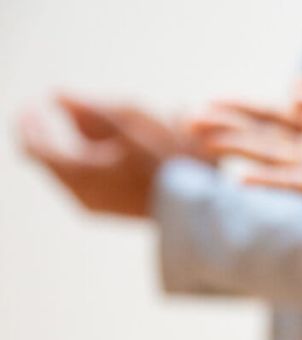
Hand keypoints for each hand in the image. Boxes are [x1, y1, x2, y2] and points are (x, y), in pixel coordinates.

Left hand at [19, 94, 185, 217]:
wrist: (200, 203)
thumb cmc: (167, 159)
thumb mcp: (130, 121)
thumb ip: (90, 107)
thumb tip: (58, 95)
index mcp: (77, 172)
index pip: (33, 146)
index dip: (30, 123)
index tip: (35, 106)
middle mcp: (80, 193)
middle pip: (54, 158)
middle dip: (62, 133)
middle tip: (76, 110)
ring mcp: (97, 205)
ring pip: (74, 170)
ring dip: (83, 147)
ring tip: (109, 130)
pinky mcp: (114, 211)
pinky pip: (91, 182)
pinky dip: (96, 163)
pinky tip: (122, 152)